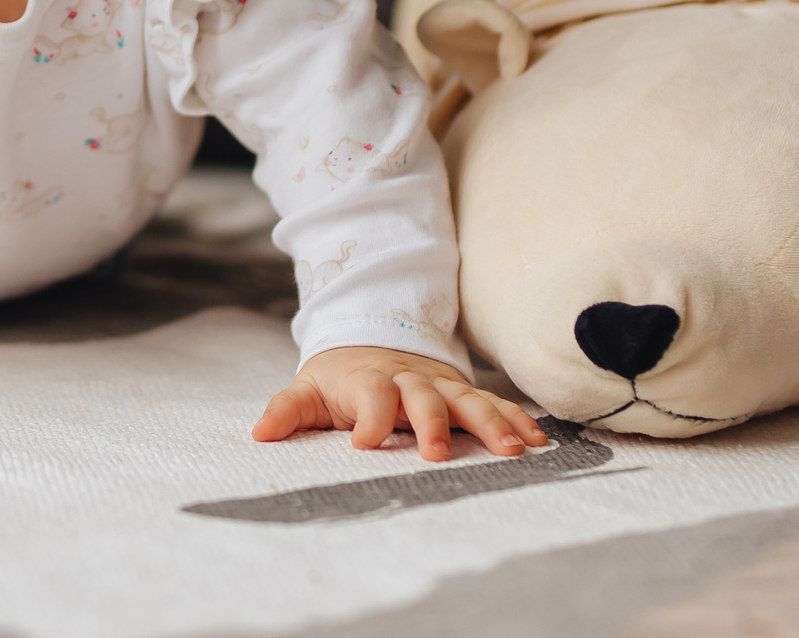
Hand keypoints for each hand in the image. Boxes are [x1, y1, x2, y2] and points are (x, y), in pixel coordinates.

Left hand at [252, 345, 546, 462]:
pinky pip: (495, 405)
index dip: (369, 416)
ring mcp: (441, 386)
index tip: (364, 443)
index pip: (370, 394)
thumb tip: (258, 435)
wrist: (373, 342)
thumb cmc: (339, 380)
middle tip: (436, 455)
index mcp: (368, 380)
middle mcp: (409, 381)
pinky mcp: (464, 395)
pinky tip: (539, 441)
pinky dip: (518, 420)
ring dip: (490, 424)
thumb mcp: (309, 391)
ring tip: (513, 450)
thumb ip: (287, 412)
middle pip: (423, 398)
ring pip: (468, 401)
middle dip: (430, 424)